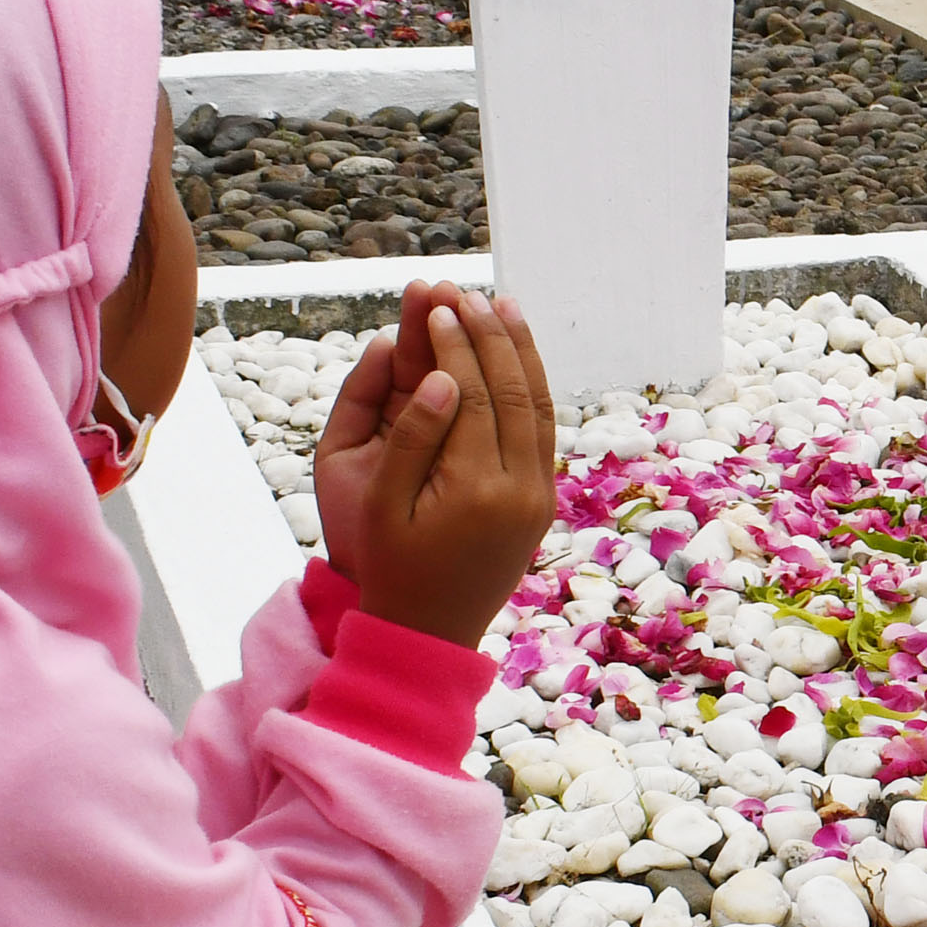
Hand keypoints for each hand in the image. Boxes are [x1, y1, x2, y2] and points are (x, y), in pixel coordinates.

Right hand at [313, 282, 559, 646]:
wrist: (429, 634)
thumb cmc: (390, 568)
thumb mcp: (382, 505)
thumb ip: (411, 437)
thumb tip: (444, 378)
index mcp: (477, 490)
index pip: (475, 395)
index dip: (456, 345)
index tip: (439, 304)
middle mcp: (521, 491)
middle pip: (514, 393)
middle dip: (491, 337)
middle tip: (469, 293)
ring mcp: (539, 498)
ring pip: (540, 407)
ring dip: (522, 353)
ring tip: (502, 306)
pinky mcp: (544, 502)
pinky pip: (544, 431)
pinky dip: (533, 388)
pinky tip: (516, 358)